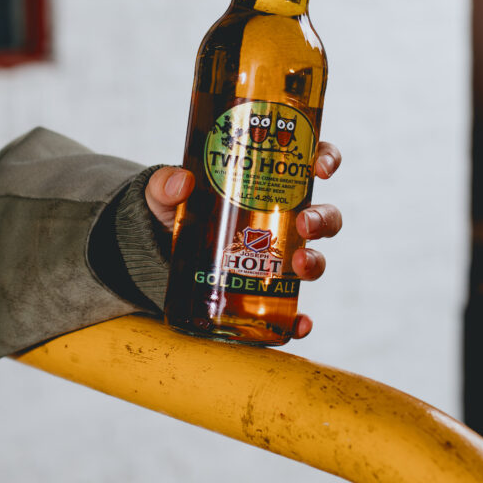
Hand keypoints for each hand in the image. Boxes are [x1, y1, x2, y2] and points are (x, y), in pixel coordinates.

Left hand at [145, 141, 341, 339]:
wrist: (156, 254)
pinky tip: (300, 323)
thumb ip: (166, 184)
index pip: (308, 163)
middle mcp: (281, 218)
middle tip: (304, 223)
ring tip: (299, 264)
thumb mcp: (165, 193)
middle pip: (322, 215)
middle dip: (323, 219)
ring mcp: (277, 256)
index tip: (321, 168)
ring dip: (315, 261)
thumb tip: (182, 183)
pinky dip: (300, 318)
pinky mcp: (264, 291)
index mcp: (267, 183)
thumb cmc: (173, 212)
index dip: (326, 160)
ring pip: (314, 256)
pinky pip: (291, 308)